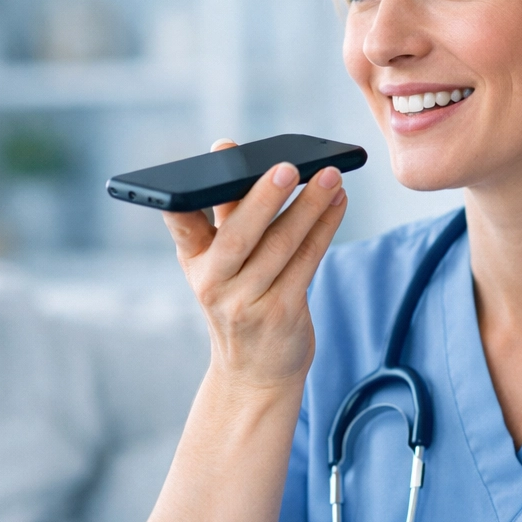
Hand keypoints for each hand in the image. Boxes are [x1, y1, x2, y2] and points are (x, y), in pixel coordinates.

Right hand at [164, 141, 346, 390]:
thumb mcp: (218, 263)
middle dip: (264, 199)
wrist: (254, 374)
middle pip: (240, 236)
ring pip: (282, 246)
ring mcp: (248, 303)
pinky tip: (338, 203)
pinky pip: (307, 262)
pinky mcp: (283, 313)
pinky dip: (325, 228)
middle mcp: (214, 284)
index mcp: (193, 263)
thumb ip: (225, 210)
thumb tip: (226, 148)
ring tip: (331, 177)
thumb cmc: (239, 301)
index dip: (192, 195)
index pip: (183, 225)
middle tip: (288, 167)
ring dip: (310, 207)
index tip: (215, 158)